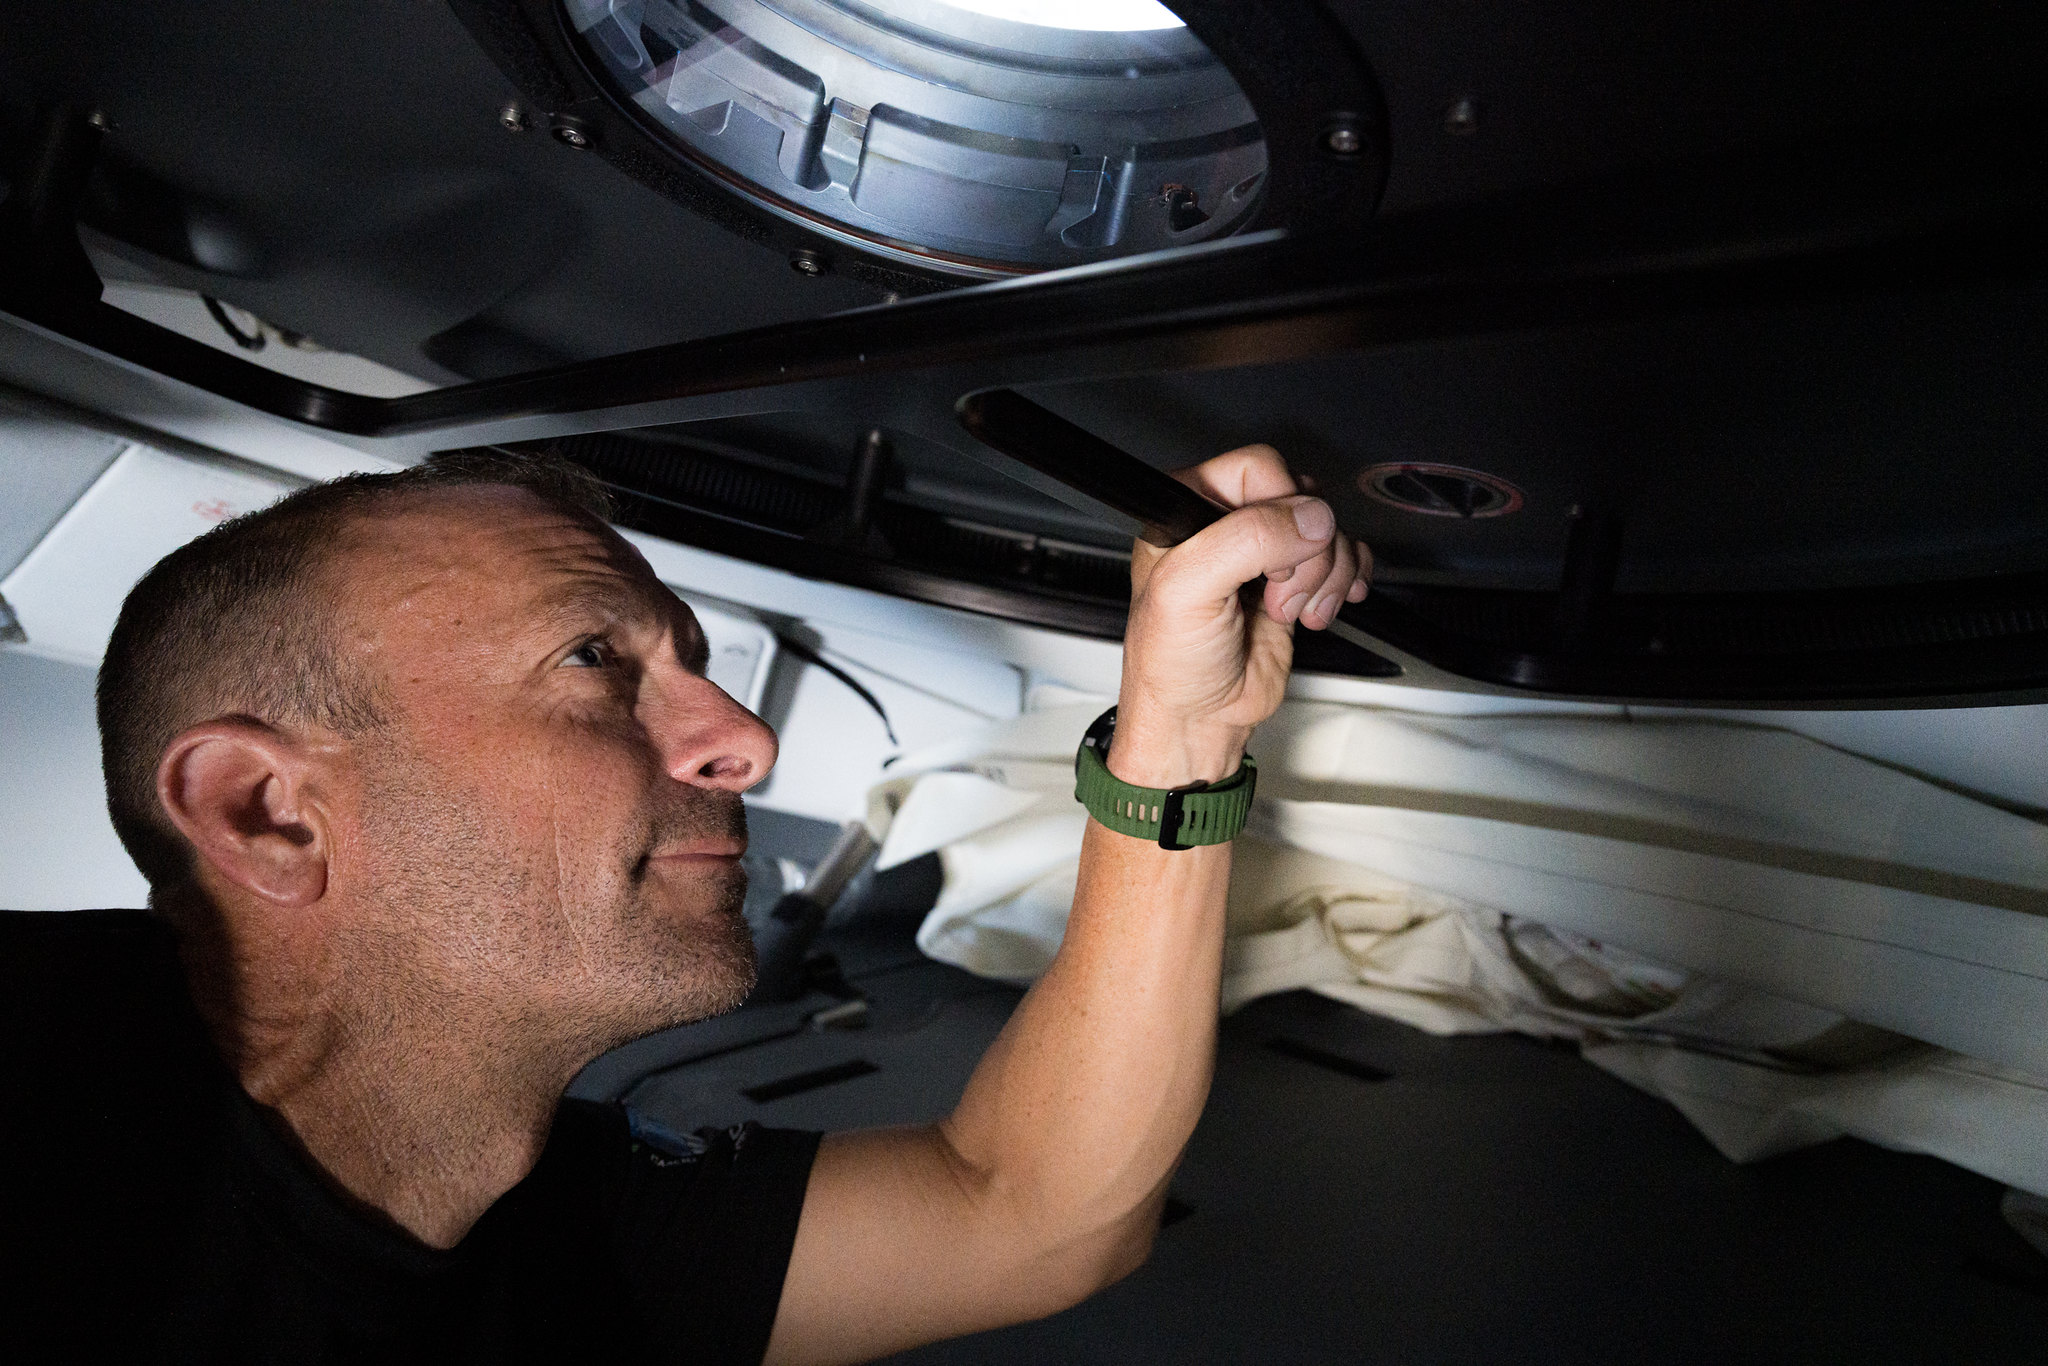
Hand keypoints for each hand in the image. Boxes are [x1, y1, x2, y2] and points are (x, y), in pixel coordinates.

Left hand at [1112, 444, 1370, 788]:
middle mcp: (1226, 523)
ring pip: (1329, 529)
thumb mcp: (1187, 592)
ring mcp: (1265, 553)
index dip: (1278, 507)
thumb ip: (1245, 541)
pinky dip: (1346, 581)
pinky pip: (1346, 554)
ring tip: (1289, 611)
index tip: (1269, 556)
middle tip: (1277, 590)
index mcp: (1186, 507)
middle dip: (1306, 551)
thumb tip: (1309, 519)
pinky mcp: (1295, 580)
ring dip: (1326, 574)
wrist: (1199, 720)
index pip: (1258, 467)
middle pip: (1304, 497)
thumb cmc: (1171, 664)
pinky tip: (1320, 608)